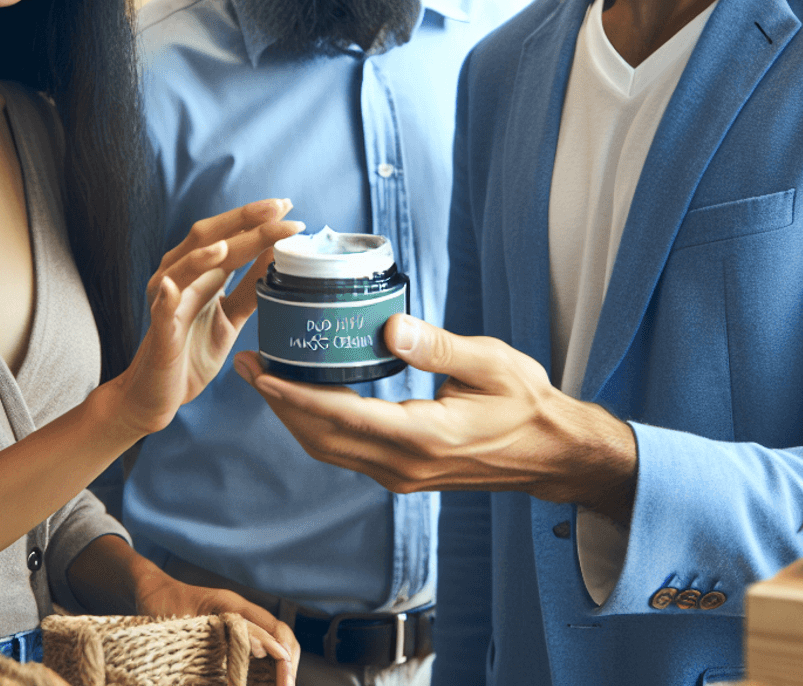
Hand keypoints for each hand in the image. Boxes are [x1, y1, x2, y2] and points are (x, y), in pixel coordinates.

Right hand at [109, 199, 303, 439]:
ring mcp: (166, 303)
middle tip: (277, 210)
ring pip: (182, 270)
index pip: (228, 234)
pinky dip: (164, 298)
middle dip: (242, 223)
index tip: (287, 205)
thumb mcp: (230, 315)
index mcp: (198, 271)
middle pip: (207, 240)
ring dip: (202, 257)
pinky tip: (169, 287)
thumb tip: (279, 256)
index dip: (255, 219)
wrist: (159, 393)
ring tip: (226, 246)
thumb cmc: (193, 349)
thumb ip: (250, 287)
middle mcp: (178, 277)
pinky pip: (160, 312)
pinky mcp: (159, 333)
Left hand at [134, 566, 299, 685]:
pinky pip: (254, 652)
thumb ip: (219, 632)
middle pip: (279, 636)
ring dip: (279, 668)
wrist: (150, 592)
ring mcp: (235, 623)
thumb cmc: (163, 604)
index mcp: (233, 605)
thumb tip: (258, 648)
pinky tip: (261, 684)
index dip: (284, 655)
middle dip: (288, 665)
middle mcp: (240, 613)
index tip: (286, 681)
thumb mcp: (187, 621)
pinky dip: (264, 670)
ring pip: (270, 645)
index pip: (274, 628)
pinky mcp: (226, 636)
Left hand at [235, 313, 637, 522]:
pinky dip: (319, 426)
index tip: (260, 373)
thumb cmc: (527, 403)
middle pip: (322, 439)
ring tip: (267, 380)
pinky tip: (310, 399)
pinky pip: (348, 453)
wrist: (554, 456)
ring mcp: (403, 475)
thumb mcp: (491, 362)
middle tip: (248, 367)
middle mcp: (404, 465)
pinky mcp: (405, 473)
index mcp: (422, 436)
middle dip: (279, 405)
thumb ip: (438, 346)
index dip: (293, 396)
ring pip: (331, 451)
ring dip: (294, 418)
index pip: (340, 418)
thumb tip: (389, 326)